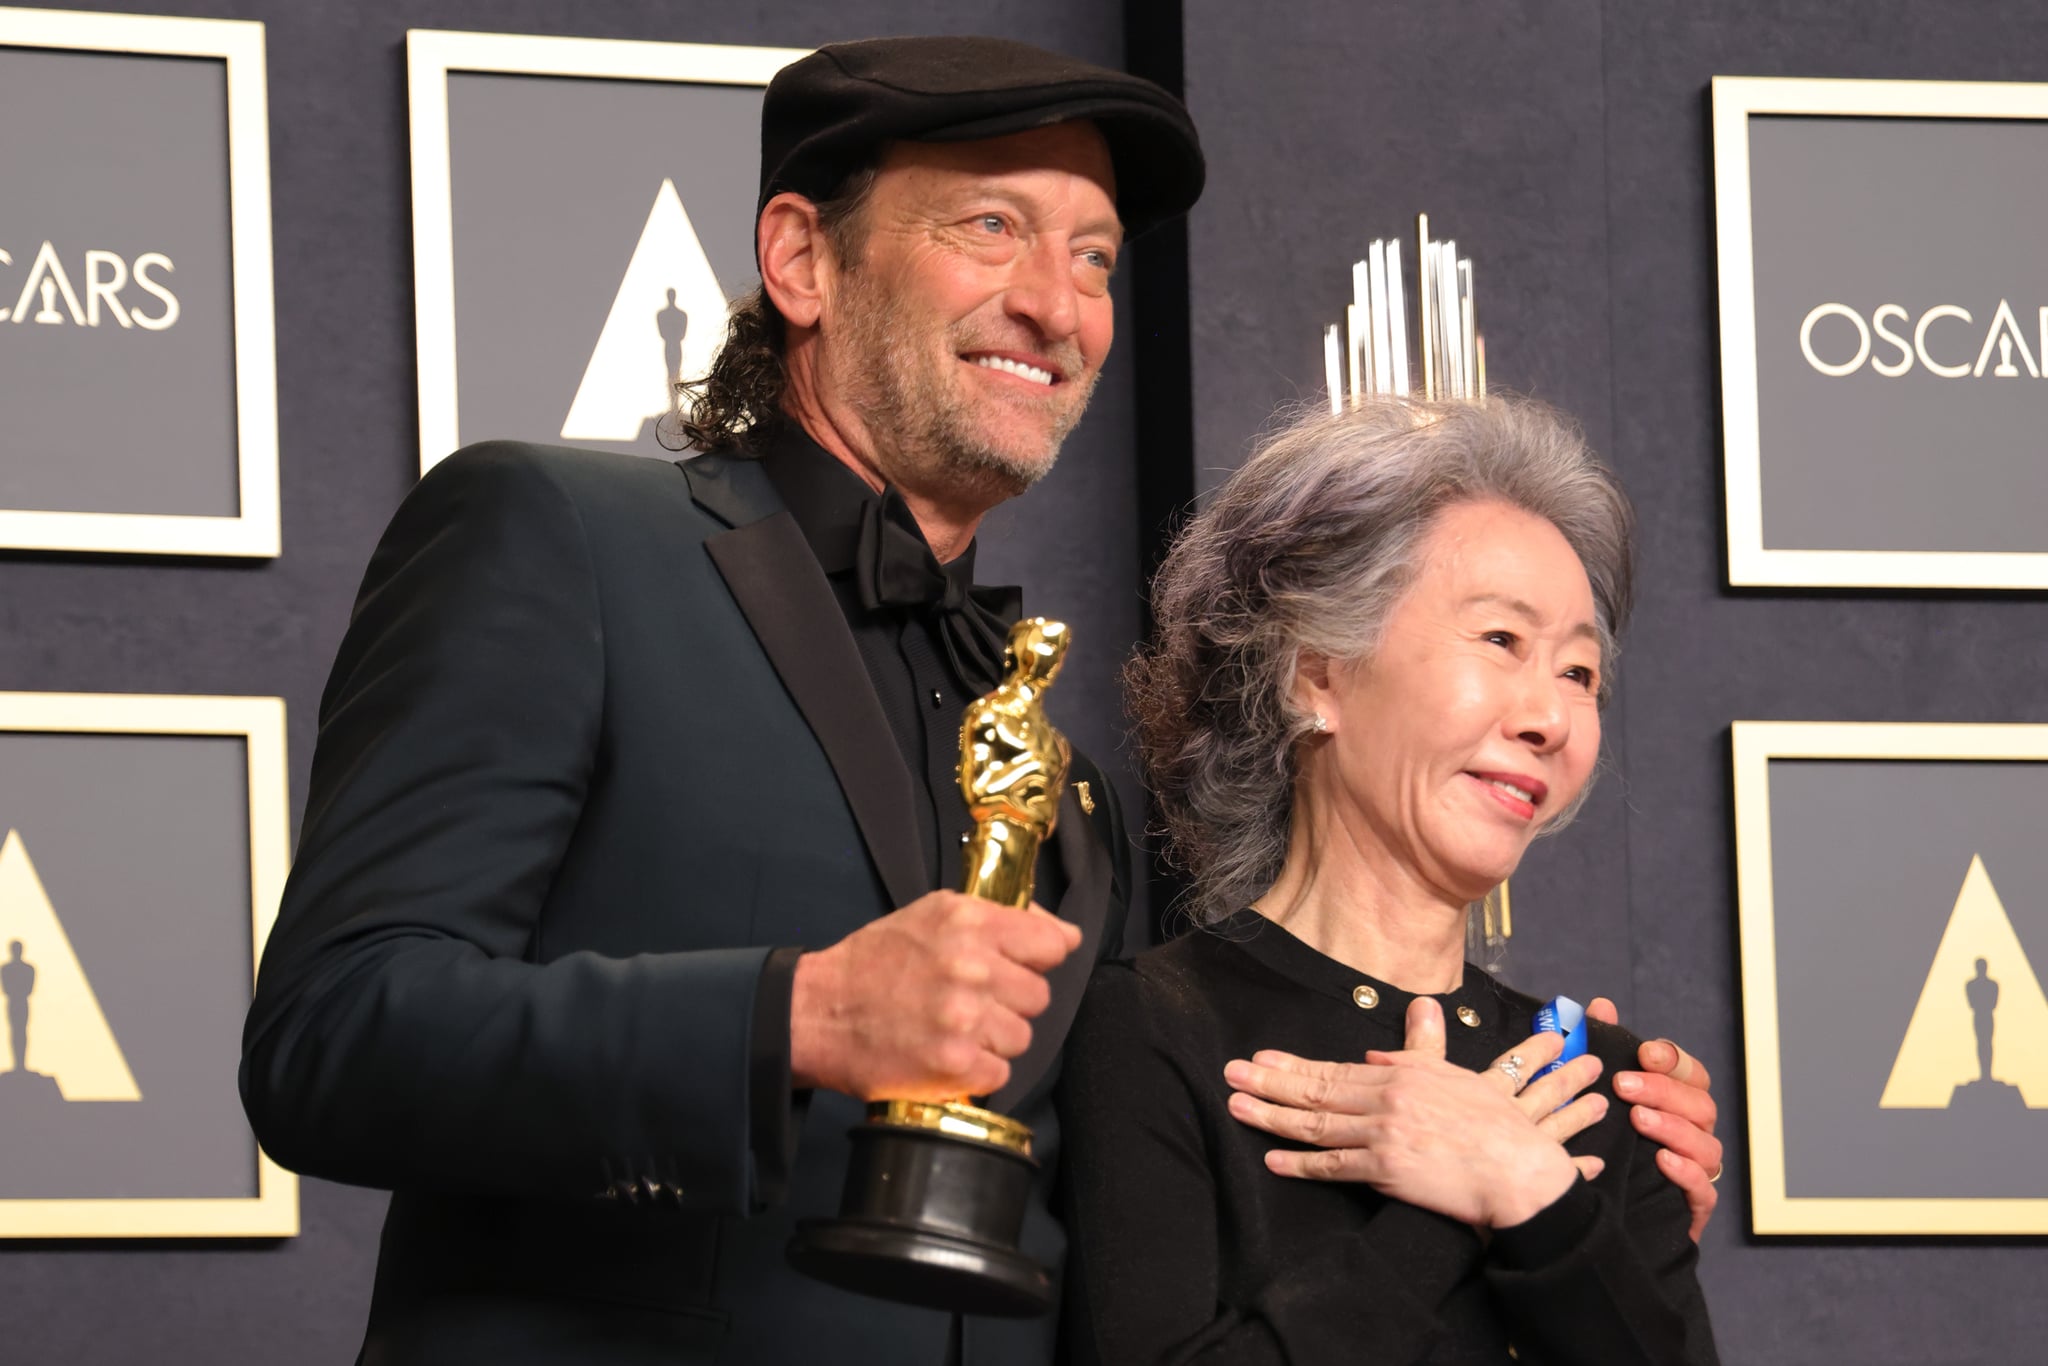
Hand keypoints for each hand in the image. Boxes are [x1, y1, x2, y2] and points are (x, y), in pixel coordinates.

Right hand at [789, 891, 1080, 1099]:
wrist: (818, 1013)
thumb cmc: (874, 963)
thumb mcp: (932, 914)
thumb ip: (997, 917)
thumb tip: (1063, 934)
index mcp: (969, 922)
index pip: (1051, 944)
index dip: (1038, 959)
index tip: (1019, 966)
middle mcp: (971, 966)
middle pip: (1038, 995)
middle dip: (1010, 1002)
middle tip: (971, 1002)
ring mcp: (965, 1018)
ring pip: (1022, 1037)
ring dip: (994, 1040)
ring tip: (955, 1030)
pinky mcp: (955, 1064)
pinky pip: (1000, 1073)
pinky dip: (977, 1072)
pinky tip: (947, 1055)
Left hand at [1224, 998, 1606, 1229]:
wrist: (1520, 1170)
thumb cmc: (1496, 1126)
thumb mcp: (1456, 1079)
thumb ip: (1415, 1061)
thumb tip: (1374, 1052)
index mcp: (1403, 1075)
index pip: (1337, 1068)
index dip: (1296, 1064)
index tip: (1263, 1058)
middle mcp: (1387, 1098)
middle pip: (1317, 1090)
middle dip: (1270, 1082)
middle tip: (1232, 1073)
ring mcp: (1384, 1133)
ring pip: (1317, 1124)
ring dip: (1272, 1116)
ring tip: (1237, 1107)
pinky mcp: (1388, 1169)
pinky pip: (1335, 1167)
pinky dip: (1301, 1164)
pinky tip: (1274, 1159)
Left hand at [1586, 997, 1721, 1241]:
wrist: (1600, 1218)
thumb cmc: (1606, 1146)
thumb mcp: (1598, 1097)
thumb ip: (1604, 1050)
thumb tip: (1600, 1007)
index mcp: (1677, 1104)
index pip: (1691, 1074)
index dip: (1673, 1060)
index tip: (1645, 1051)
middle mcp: (1693, 1133)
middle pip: (1700, 1105)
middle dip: (1664, 1092)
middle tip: (1624, 1085)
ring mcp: (1698, 1170)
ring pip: (1706, 1145)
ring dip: (1673, 1129)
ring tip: (1639, 1120)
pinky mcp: (1693, 1207)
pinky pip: (1704, 1190)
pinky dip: (1686, 1173)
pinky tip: (1662, 1161)